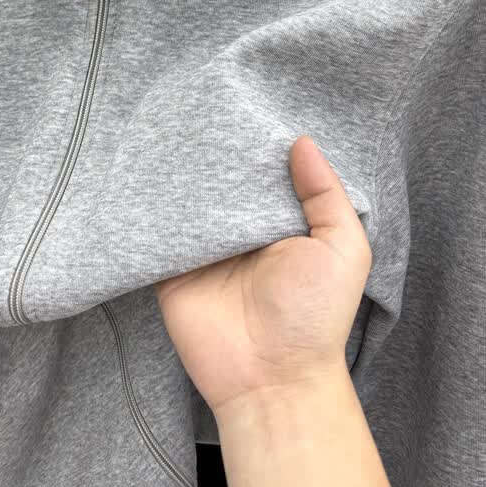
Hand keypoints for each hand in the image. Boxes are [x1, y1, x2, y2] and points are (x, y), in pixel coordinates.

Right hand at [153, 134, 372, 416]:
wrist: (271, 379)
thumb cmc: (314, 316)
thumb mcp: (342, 248)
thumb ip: (326, 195)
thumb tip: (302, 141)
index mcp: (279, 223)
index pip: (262, 173)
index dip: (255, 145)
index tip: (240, 107)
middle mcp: (239, 232)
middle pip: (221, 181)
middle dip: (213, 153)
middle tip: (198, 111)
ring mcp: (203, 249)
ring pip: (187, 200)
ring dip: (180, 175)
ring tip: (168, 131)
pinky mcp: (170, 268)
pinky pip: (156, 231)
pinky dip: (149, 208)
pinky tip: (143, 174)